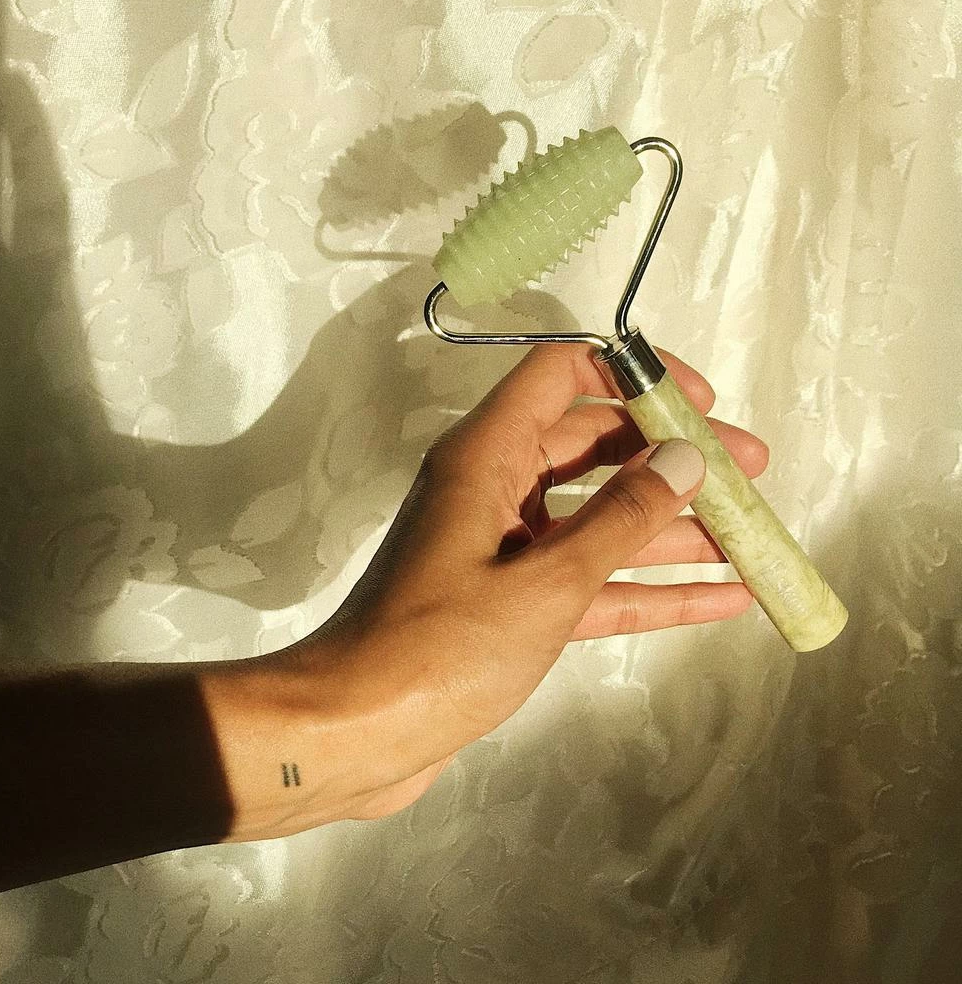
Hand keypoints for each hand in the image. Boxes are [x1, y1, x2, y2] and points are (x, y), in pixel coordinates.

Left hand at [204, 344, 767, 839]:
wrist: (354, 733)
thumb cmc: (440, 648)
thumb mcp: (544, 582)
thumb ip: (620, 519)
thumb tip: (685, 459)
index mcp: (486, 455)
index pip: (563, 374)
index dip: (635, 376)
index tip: (700, 403)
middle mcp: (494, 488)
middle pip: (594, 447)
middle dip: (674, 457)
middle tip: (752, 474)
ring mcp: (504, 548)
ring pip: (600, 519)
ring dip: (672, 528)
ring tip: (752, 539)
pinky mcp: (512, 603)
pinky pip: (591, 580)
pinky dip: (648, 585)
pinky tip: (721, 598)